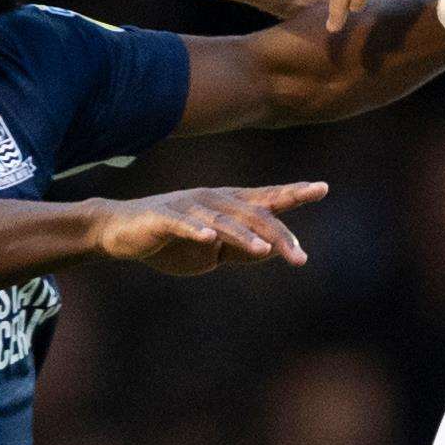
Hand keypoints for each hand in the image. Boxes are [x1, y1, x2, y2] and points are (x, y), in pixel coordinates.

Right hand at [84, 182, 328, 276]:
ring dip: (243, 236)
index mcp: (228, 205)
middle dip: (277, 235)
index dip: (294, 193)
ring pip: (222, 220)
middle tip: (299, 256)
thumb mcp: (212, 251)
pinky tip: (209, 238)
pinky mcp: (163, 217)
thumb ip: (239, 250)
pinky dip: (196, 230)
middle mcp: (213, 200)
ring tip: (263, 250)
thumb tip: (270, 251)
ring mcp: (188, 206)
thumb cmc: (172, 241)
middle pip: (252, 213)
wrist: (122, 230)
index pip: (267, 198)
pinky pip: (183, 224)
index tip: (322, 187)